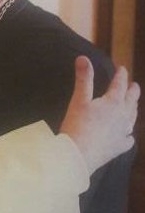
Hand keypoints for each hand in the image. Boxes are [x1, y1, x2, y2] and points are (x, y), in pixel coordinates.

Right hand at [60, 56, 139, 173]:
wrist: (78, 154)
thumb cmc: (77, 125)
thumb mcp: (79, 99)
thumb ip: (83, 78)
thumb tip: (83, 58)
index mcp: (113, 102)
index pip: (119, 84)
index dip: (121, 75)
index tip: (121, 69)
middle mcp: (123, 116)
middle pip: (131, 100)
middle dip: (133, 91)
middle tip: (134, 85)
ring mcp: (123, 132)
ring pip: (132, 118)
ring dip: (133, 109)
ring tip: (133, 106)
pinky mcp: (119, 147)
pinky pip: (128, 139)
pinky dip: (128, 134)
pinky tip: (127, 135)